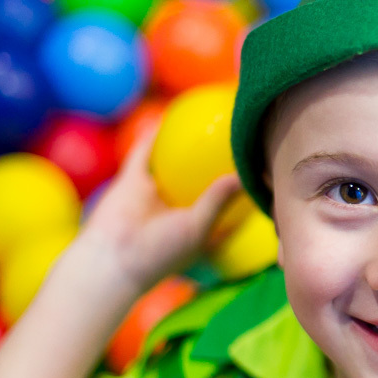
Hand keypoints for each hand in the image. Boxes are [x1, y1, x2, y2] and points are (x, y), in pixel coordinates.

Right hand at [76, 126, 243, 291]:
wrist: (109, 261)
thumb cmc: (160, 253)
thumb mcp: (198, 227)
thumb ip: (220, 200)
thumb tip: (246, 175)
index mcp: (201, 227)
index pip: (232, 206)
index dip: (248, 189)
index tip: (267, 168)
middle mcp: (180, 209)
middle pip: (206, 180)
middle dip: (222, 162)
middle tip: (241, 135)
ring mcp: (156, 195)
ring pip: (176, 164)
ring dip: (188, 145)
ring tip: (207, 120)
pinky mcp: (132, 183)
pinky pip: (144, 154)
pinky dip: (154, 136)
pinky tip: (168, 115)